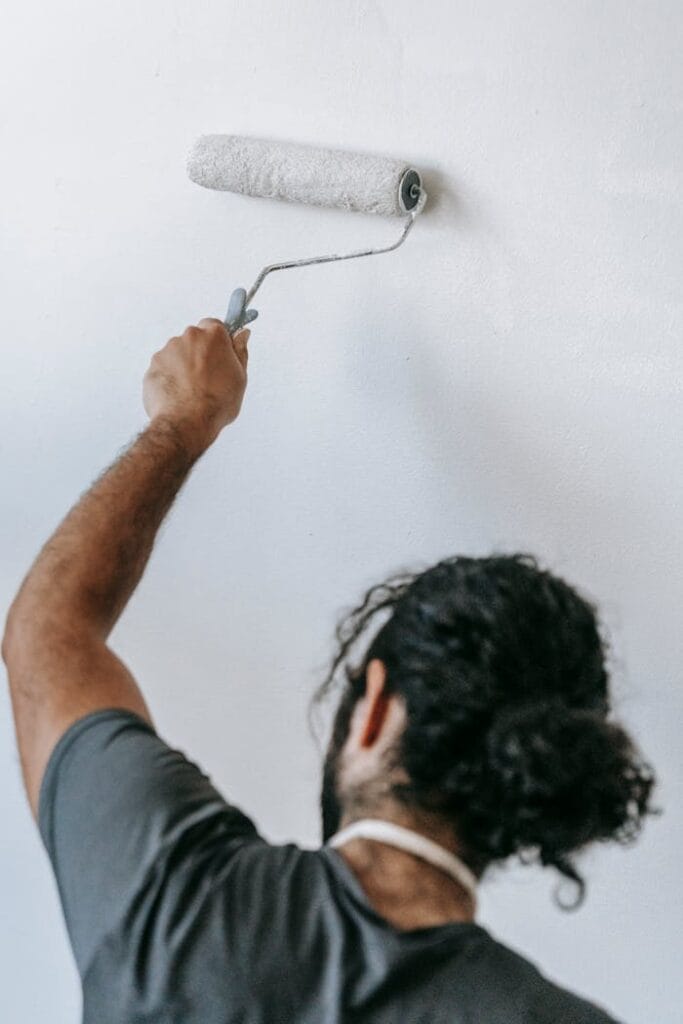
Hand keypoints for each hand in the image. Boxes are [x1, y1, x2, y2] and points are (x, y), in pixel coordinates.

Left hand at [143, 318, 249, 452]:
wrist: (186, 422)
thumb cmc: (216, 403)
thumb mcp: (240, 377)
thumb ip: (240, 351)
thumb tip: (243, 335)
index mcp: (213, 336)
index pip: (215, 325)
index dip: (218, 341)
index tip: (221, 353)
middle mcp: (188, 337)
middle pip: (195, 340)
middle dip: (200, 355)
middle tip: (209, 378)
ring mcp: (168, 351)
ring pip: (178, 354)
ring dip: (184, 367)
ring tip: (192, 392)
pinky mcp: (153, 366)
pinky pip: (164, 369)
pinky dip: (170, 379)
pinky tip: (179, 396)